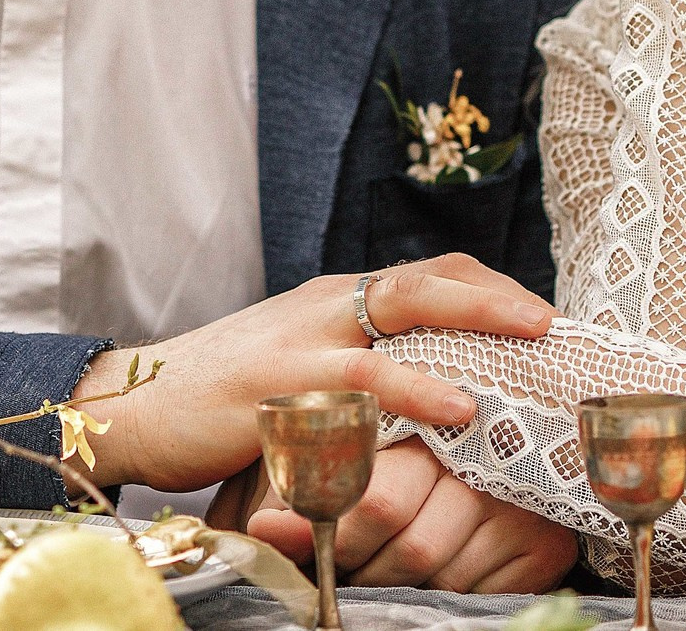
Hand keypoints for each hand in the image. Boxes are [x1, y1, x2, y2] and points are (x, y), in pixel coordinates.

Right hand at [70, 254, 554, 492]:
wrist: (134, 403)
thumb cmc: (225, 392)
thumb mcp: (302, 364)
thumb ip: (359, 363)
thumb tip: (436, 386)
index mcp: (336, 300)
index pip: (428, 274)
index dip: (489, 288)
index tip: (544, 314)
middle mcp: (325, 309)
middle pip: (423, 282)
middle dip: (493, 298)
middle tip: (551, 323)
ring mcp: (300, 344)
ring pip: (396, 322)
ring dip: (466, 336)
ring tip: (521, 360)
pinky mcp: (277, 388)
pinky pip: (356, 387)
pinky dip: (412, 394)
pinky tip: (453, 410)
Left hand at [220, 438, 576, 593]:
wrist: (472, 457)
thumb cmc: (375, 453)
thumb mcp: (331, 458)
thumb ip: (299, 492)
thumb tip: (259, 532)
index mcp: (424, 420)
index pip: (378, 499)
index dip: (340, 535)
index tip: (319, 543)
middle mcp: (482, 458)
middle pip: (413, 545)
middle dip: (367, 566)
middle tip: (348, 561)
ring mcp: (519, 501)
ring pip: (443, 574)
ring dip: (400, 581)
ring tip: (381, 560)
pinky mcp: (544, 542)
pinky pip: (482, 591)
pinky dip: (447, 592)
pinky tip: (430, 569)